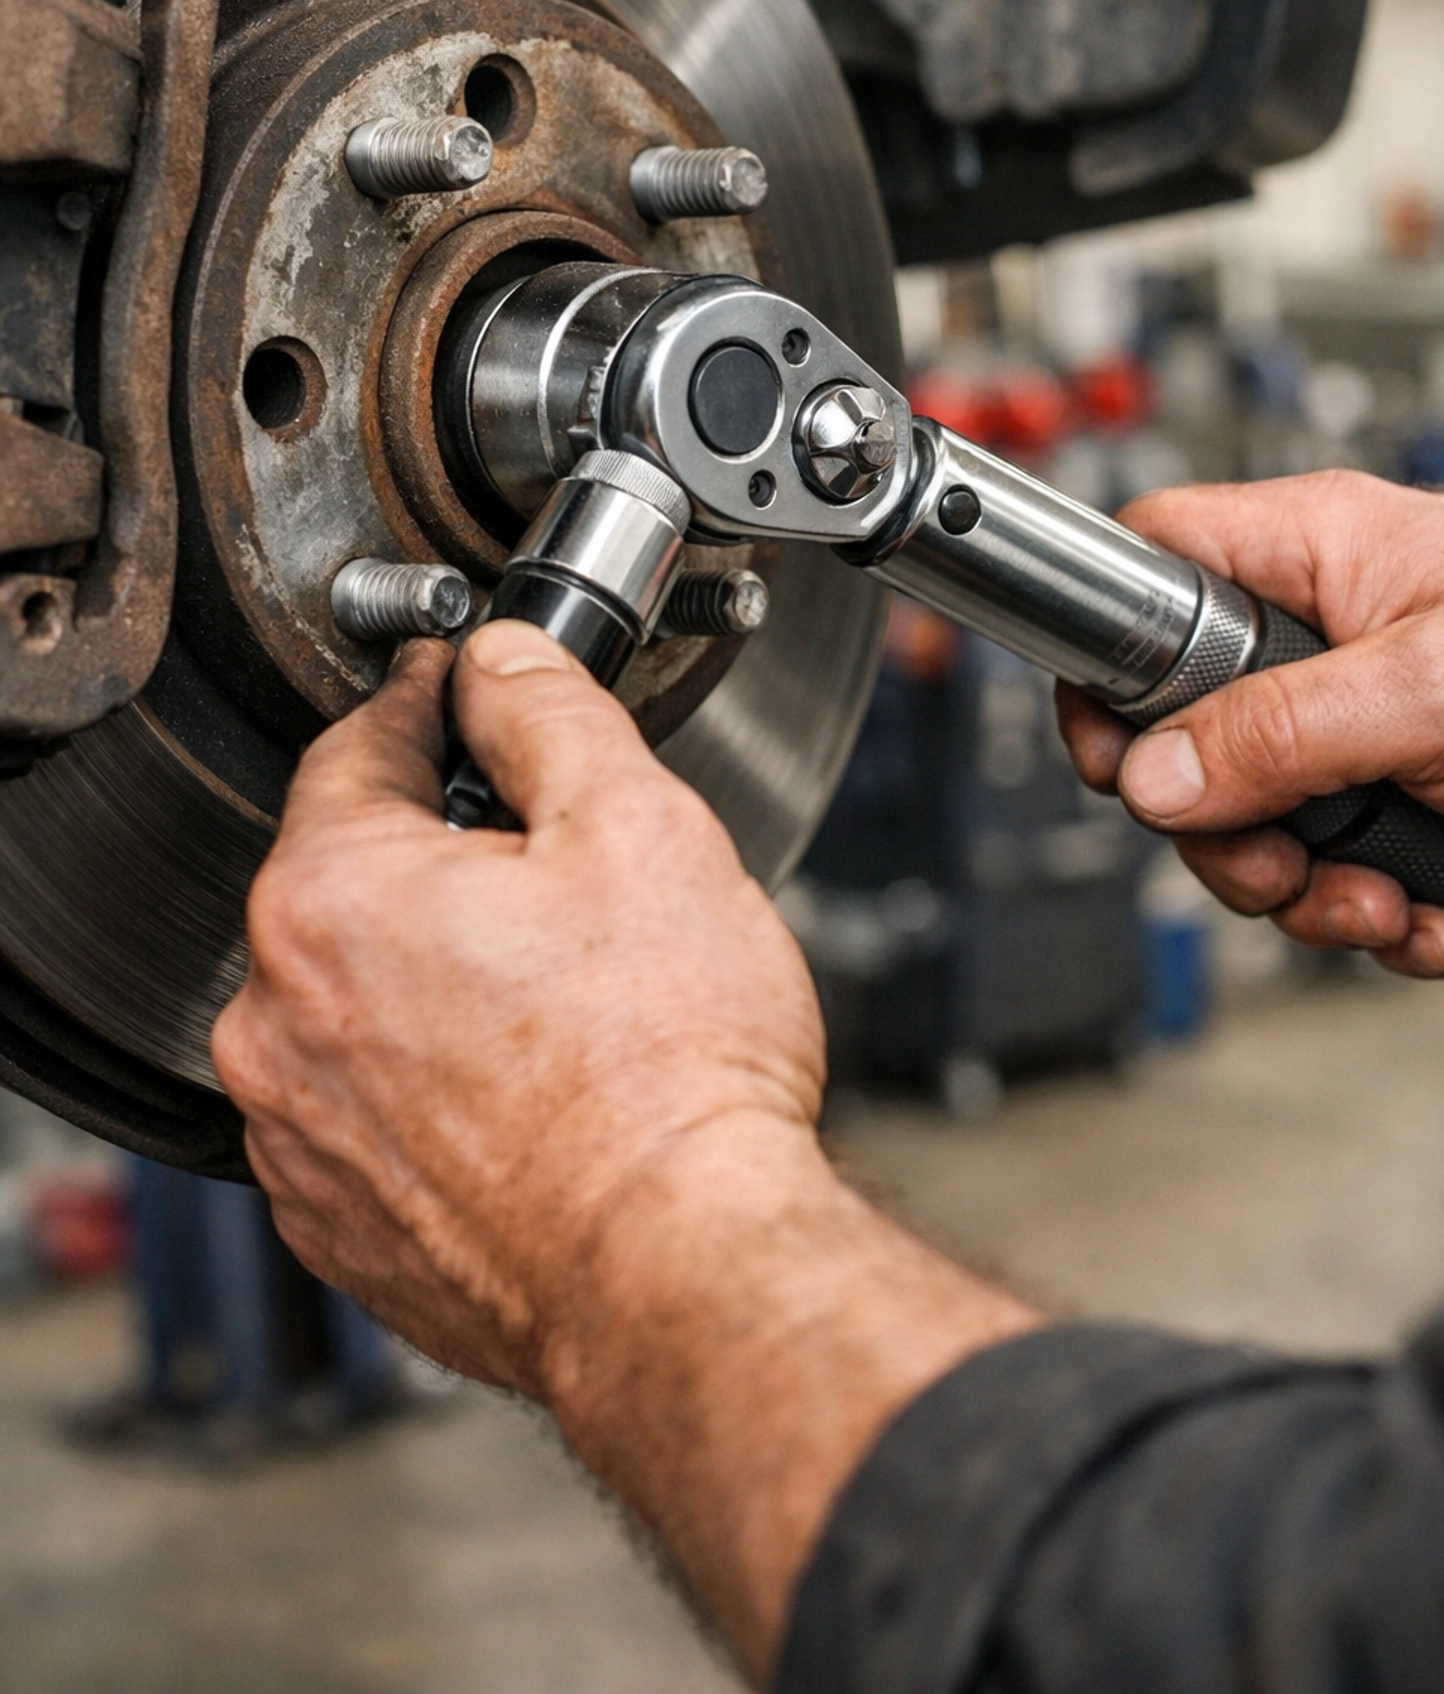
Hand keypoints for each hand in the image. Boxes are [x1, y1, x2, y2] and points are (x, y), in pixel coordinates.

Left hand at [213, 624, 1031, 1679]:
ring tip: (563, 997)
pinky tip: (530, 1087)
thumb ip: (547, 710)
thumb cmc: (666, 1072)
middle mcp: (277, 1021)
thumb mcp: (635, 824)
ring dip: (432, 975)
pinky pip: (365, 1108)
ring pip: (357, 999)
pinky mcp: (336, 1223)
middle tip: (558, 868)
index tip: (462, 693)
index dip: (429, 706)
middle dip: (442, 853)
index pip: (356, 749)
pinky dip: (426, 1084)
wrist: (677, 1272)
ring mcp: (297, 1136)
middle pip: (351, 879)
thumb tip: (502, 661)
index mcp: (329, 897)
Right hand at [1055, 471, 1443, 980]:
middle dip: (1233, 830)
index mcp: (1318, 553)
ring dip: (1317, 895)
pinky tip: (1440, 922)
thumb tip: (1153, 770)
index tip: (1117, 757)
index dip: (1112, 659)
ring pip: (1262, 819)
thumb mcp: (1432, 692)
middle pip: (1191, 732)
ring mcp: (1364, 721)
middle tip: (1282, 867)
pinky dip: (1382, 916)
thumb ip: (1281, 729)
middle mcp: (1327, 634)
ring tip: (1391, 910)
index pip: (1153, 569)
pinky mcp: (1405, 797)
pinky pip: (1339, 868)